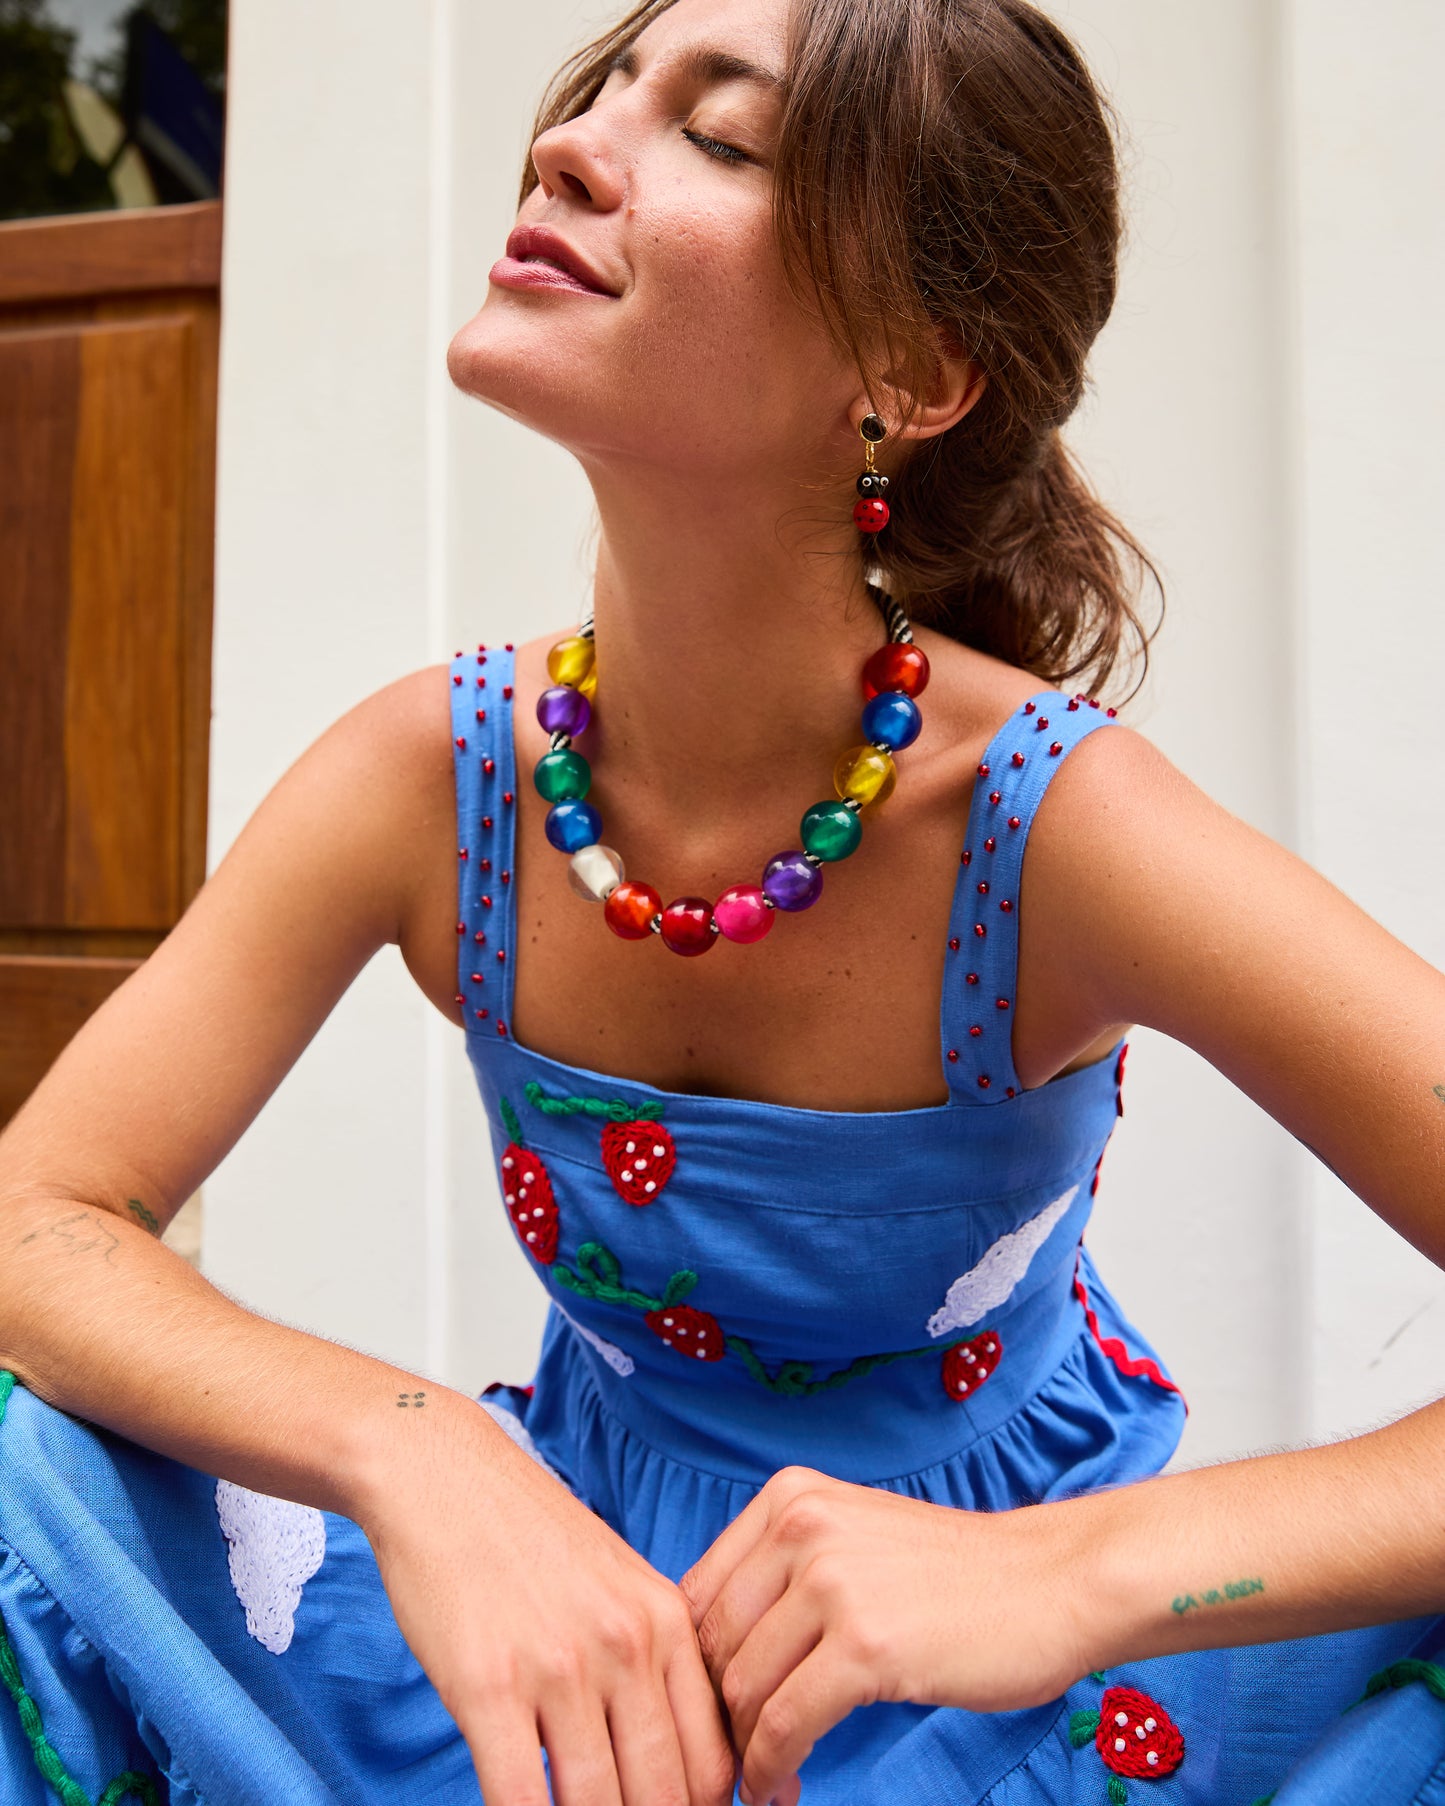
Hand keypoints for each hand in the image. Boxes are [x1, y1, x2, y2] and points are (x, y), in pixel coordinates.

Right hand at [357, 1395, 736, 1805]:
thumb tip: (679, 1761)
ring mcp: (558, 1667)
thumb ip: (654, 1662)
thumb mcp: (619, 1584)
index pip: (714, 1761)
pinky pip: (521, 1800)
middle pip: (665, 1796)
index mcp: (665, 1622)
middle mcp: (625, 1645)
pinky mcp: (488, 1686)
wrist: (445, 1477)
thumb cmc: (528, 1538)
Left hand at [680, 1466, 1088, 1805]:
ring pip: (742, 1689)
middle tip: (731, 1762)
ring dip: (743, 1752)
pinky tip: (782, 1788)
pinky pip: (785, 1724)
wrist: (1050, 1582)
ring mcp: (831, 1581)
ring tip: (762, 1781)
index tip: (707, 1715)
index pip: (697, 1594)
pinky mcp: (865, 1643)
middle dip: (715, 1716)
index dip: (693, 1667)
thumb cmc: (954, 1577)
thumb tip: (711, 1656)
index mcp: (788, 1497)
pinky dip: (772, 1768)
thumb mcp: (851, 1540)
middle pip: (712, 1645)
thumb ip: (782, 1575)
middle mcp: (800, 1526)